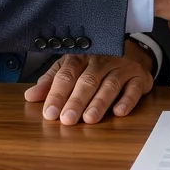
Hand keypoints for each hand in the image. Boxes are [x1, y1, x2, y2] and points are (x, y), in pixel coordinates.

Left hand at [23, 41, 153, 124]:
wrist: (132, 50)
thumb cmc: (95, 63)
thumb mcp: (71, 66)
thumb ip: (52, 81)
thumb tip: (30, 96)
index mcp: (81, 57)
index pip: (67, 74)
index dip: (58, 93)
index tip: (49, 112)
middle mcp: (102, 60)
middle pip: (88, 81)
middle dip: (77, 101)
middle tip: (67, 119)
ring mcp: (122, 67)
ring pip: (110, 84)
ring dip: (99, 102)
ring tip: (89, 119)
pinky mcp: (139, 76)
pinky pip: (134, 88)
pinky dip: (127, 100)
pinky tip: (119, 112)